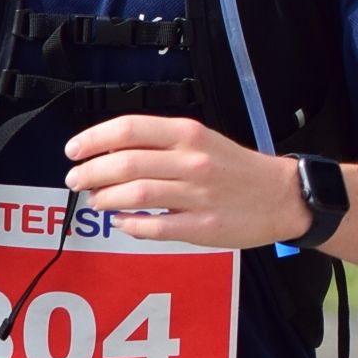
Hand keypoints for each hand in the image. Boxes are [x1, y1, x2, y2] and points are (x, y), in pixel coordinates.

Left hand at [63, 117, 312, 247]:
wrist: (283, 196)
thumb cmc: (236, 168)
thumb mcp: (203, 141)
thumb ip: (160, 144)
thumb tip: (108, 150)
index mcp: (190, 135)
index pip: (129, 130)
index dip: (92, 140)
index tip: (73, 151)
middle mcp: (193, 162)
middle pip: (124, 164)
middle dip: (89, 173)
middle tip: (76, 180)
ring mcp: (198, 196)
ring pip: (134, 196)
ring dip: (104, 199)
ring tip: (97, 201)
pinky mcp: (203, 228)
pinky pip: (153, 227)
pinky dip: (129, 225)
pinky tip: (122, 222)